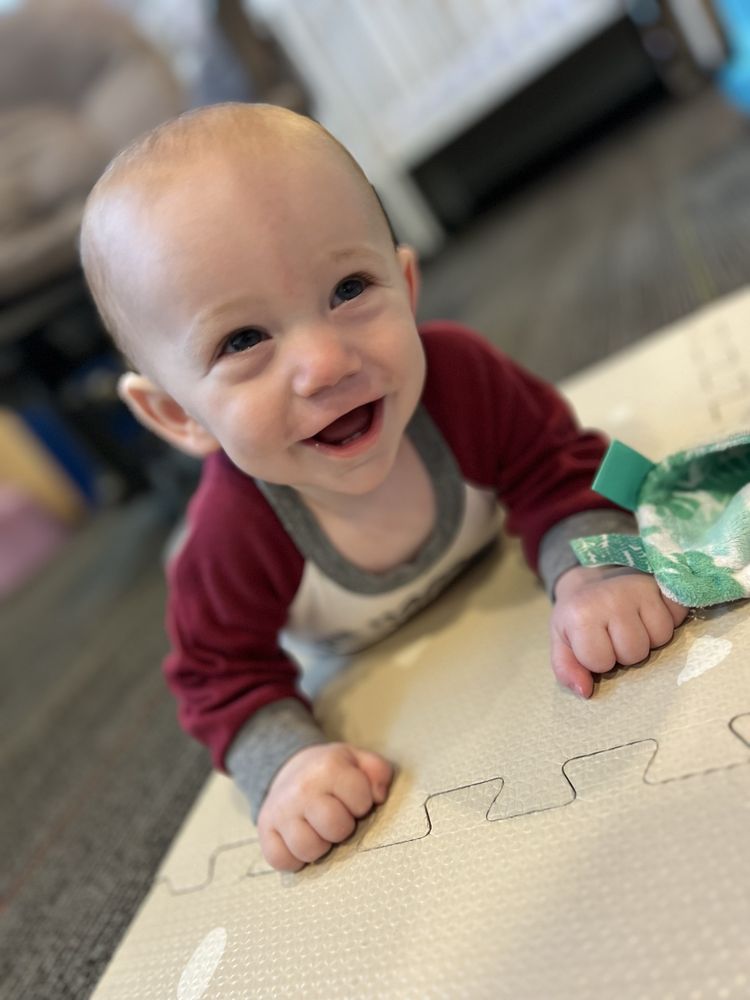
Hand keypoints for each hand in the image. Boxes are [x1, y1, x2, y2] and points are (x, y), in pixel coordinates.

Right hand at [257, 742, 392, 871]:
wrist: (290, 768)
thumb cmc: (331, 771)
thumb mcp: (358, 760)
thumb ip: (378, 772)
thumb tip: (379, 797)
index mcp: (328, 767)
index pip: (361, 800)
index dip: (362, 804)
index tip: (354, 800)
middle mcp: (302, 789)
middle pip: (335, 828)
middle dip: (342, 827)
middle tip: (336, 818)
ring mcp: (280, 810)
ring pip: (308, 848)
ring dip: (320, 846)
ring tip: (319, 831)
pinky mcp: (264, 829)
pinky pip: (281, 861)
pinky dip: (293, 859)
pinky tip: (300, 842)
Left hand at [550, 565, 687, 697]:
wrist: (592, 576)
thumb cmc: (578, 614)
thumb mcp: (562, 641)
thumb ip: (566, 669)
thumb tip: (585, 692)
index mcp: (581, 615)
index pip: (602, 662)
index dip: (600, 660)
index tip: (595, 643)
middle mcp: (611, 598)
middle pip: (636, 652)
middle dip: (626, 651)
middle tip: (616, 633)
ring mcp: (639, 588)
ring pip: (661, 637)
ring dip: (650, 637)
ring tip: (634, 623)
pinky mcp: (662, 581)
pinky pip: (679, 615)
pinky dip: (670, 618)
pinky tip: (650, 611)